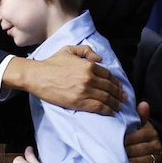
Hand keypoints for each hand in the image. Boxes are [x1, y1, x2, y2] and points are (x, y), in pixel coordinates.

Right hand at [5, 45, 123, 114]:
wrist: (37, 76)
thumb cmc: (52, 62)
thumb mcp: (69, 50)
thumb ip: (86, 51)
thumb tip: (100, 58)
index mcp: (89, 65)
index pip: (108, 75)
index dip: (116, 82)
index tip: (120, 87)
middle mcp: (89, 78)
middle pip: (110, 87)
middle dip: (119, 93)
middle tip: (124, 98)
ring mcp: (85, 91)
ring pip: (106, 98)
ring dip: (116, 103)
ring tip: (120, 106)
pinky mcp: (79, 102)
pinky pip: (98, 107)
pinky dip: (108, 110)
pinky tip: (112, 112)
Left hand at [125, 102, 161, 162]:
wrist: (142, 148)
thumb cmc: (136, 135)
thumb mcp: (138, 124)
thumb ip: (140, 116)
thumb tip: (144, 103)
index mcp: (150, 132)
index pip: (141, 135)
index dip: (129, 138)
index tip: (119, 141)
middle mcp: (156, 144)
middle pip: (142, 148)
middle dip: (129, 151)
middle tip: (116, 153)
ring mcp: (157, 156)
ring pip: (145, 160)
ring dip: (134, 162)